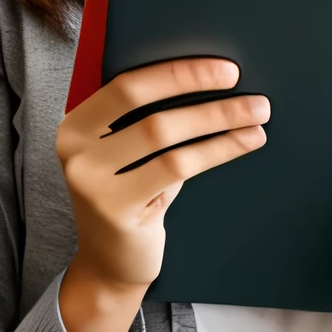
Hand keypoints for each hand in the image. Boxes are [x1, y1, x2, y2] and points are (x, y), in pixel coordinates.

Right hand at [56, 58, 268, 331]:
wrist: (112, 265)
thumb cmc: (133, 200)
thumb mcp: (133, 156)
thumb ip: (149, 119)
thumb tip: (212, 80)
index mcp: (76, 124)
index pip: (126, 83)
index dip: (176, 71)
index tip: (221, 66)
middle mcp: (74, 150)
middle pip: (143, 104)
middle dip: (196, 85)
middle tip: (241, 80)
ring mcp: (90, 182)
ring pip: (164, 134)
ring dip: (219, 118)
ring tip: (257, 112)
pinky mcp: (115, 210)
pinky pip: (178, 167)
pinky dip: (219, 149)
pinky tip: (246, 141)